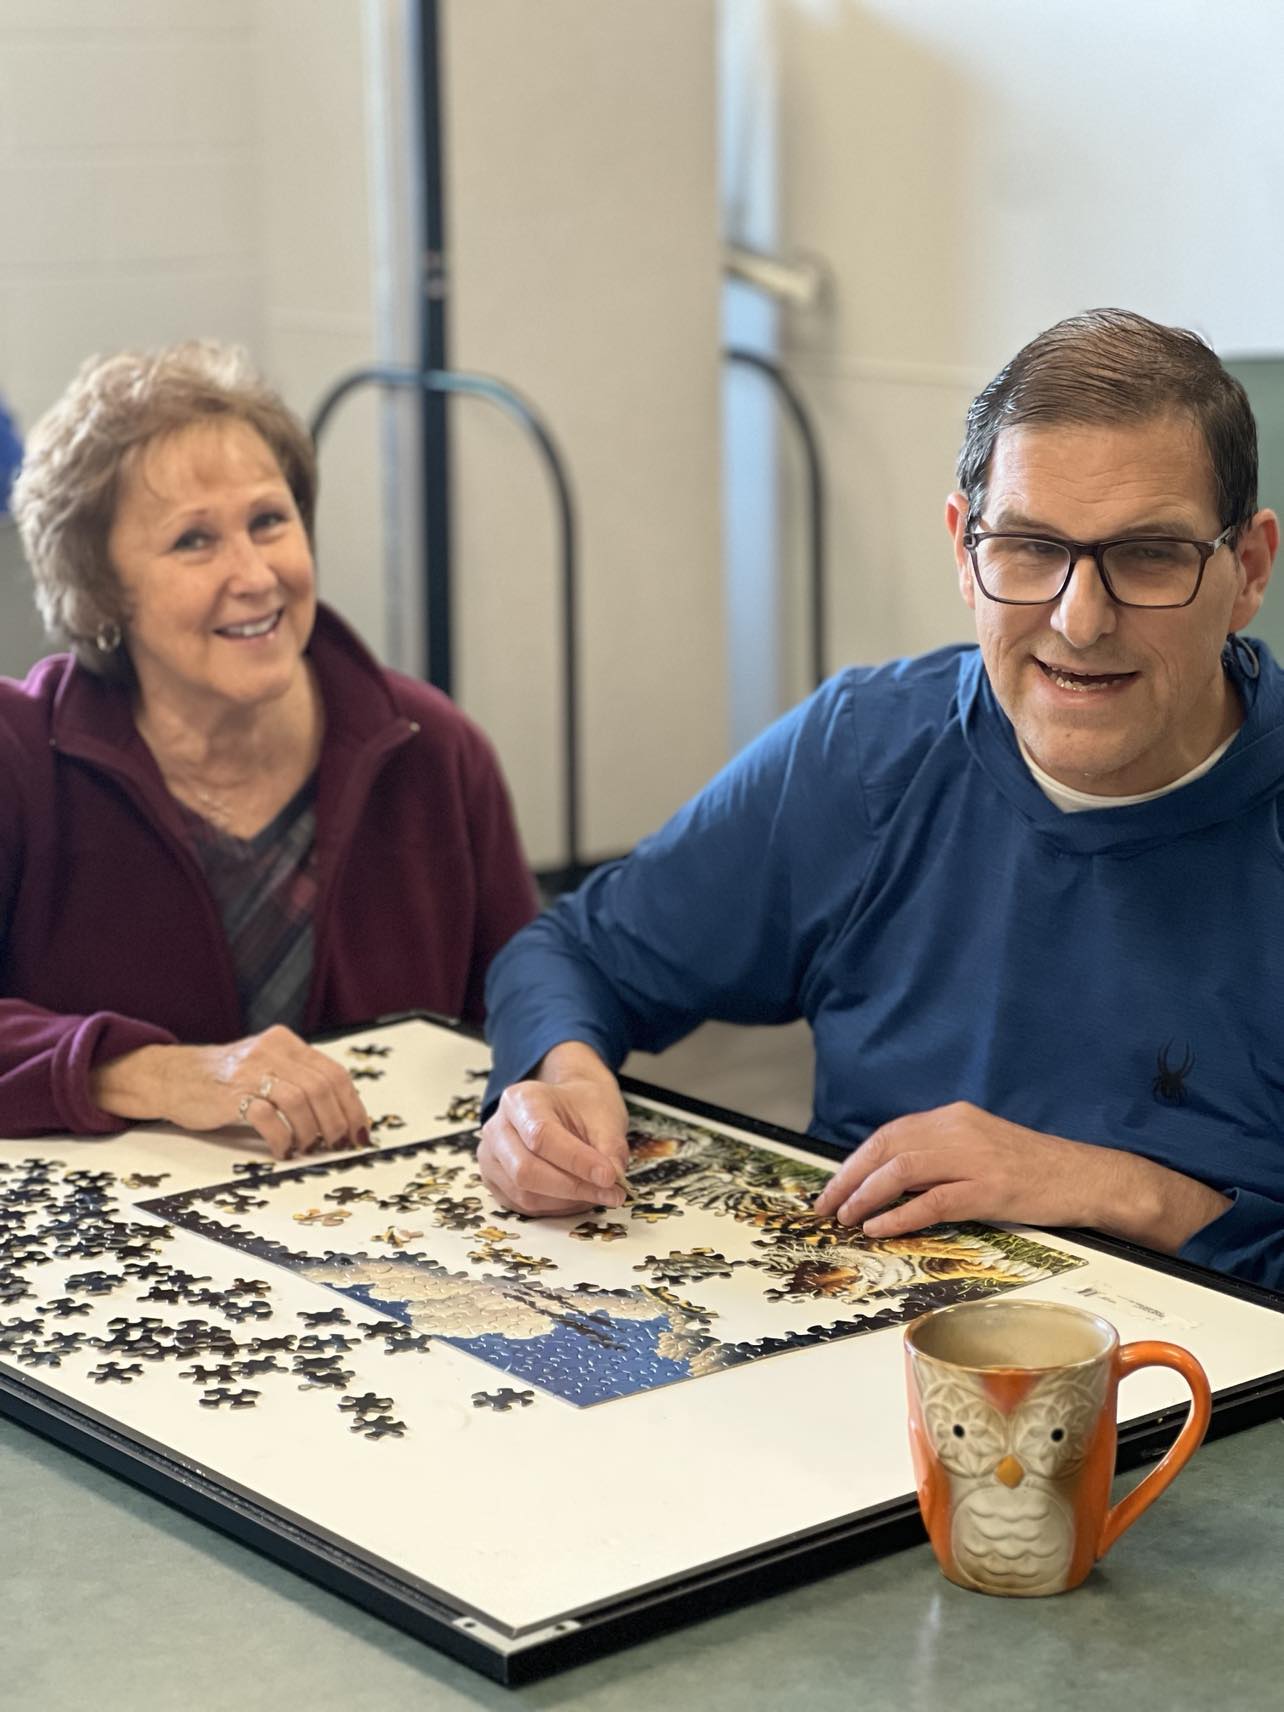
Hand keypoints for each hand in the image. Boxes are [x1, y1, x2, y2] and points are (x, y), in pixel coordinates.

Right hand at [91, 1025, 370, 1159]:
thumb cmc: (225, 1079)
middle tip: (339, 1144)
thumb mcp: (267, 1065)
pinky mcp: (231, 1094)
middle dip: (337, 1121)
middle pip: (322, 1087)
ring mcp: (251, 1071)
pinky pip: (269, 1118)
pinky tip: (284, 1150)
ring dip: (313, 1131)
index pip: (334, 1073)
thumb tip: (342, 1114)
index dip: (352, 1105)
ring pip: (302, 1100)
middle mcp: (272, 1051)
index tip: (360, 1131)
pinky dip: (283, 1138)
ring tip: (310, 1147)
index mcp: (286, 1042)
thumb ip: (299, 1078)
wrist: (174, 1076)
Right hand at [477, 1042, 629, 1215]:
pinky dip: (557, 1208)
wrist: (566, 1105)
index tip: (609, 1176)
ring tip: (599, 1193)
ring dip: (568, 1201)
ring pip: (525, 1194)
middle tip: (611, 1192)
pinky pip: (524, 1206)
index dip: (576, 1161)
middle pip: (526, 1170)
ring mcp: (492, 1158)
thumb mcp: (604, 1115)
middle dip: (573, 1187)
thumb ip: (609, 1147)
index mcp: (520, 1100)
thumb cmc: (582, 1106)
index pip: (541, 1136)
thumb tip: (612, 1180)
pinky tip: (579, 1197)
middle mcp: (498, 1129)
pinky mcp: (496, 1182)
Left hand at [811, 1101, 1229, 1253]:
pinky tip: (880, 1228)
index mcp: (954, 1117)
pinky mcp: (990, 1188)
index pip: (890, 1134)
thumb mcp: (979, 1148)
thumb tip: (889, 1180)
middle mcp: (959, 1130)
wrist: (1087, 1176)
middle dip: (849, 1178)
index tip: (833, 1186)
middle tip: (826, 1206)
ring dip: (867, 1195)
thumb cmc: (1031, 1169)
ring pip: (903, 1170)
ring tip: (847, 1219)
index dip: (855, 1161)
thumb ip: (938, 1155)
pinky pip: (933, 1201)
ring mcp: (975, 1158)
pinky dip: (900, 1214)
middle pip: (887, 1148)